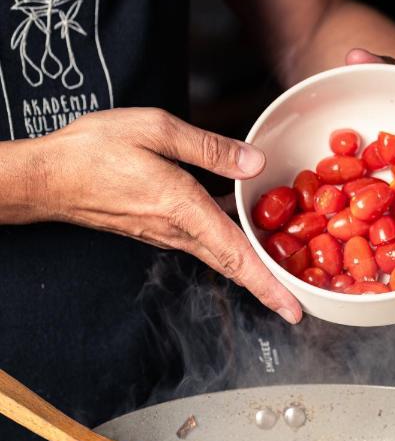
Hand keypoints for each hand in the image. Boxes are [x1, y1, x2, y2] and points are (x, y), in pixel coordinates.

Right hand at [33, 108, 301, 322]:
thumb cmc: (94, 151)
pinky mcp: (157, 229)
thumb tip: (252, 162)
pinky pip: (202, 240)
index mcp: (183, 208)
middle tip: (298, 301)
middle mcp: (177, 231)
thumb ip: (208, 148)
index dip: (268, 284)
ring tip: (282, 263)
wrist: (49, 177)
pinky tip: (241, 219)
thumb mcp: (155, 130)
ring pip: (219, 254)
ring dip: (251, 264)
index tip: (292, 310)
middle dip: (268, 286)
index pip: (236, 254)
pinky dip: (228, 241)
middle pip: (233, 265)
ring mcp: (165, 234)